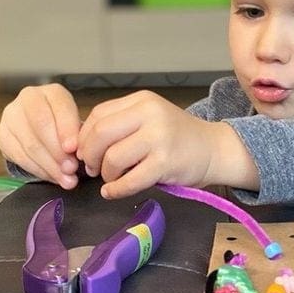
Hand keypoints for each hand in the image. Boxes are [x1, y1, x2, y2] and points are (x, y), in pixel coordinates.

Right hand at [0, 84, 81, 188]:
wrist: (39, 131)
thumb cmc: (63, 128)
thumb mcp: (75, 126)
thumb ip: (77, 137)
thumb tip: (77, 155)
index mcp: (52, 92)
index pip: (59, 107)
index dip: (67, 129)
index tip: (74, 149)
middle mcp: (29, 98)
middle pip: (41, 124)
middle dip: (58, 150)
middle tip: (71, 169)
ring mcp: (12, 116)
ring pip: (30, 143)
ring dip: (50, 166)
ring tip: (66, 179)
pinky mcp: (3, 135)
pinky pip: (20, 156)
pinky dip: (39, 170)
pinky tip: (52, 177)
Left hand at [76, 91, 256, 198]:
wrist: (214, 149)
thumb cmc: (176, 137)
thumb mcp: (149, 120)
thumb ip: (120, 125)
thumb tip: (79, 144)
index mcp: (142, 100)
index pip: (99, 115)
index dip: (85, 137)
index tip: (84, 152)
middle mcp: (150, 114)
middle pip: (101, 134)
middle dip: (89, 155)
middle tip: (92, 168)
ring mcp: (159, 138)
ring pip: (113, 157)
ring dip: (106, 173)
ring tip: (111, 178)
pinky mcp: (166, 162)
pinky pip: (130, 180)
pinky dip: (116, 190)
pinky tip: (112, 192)